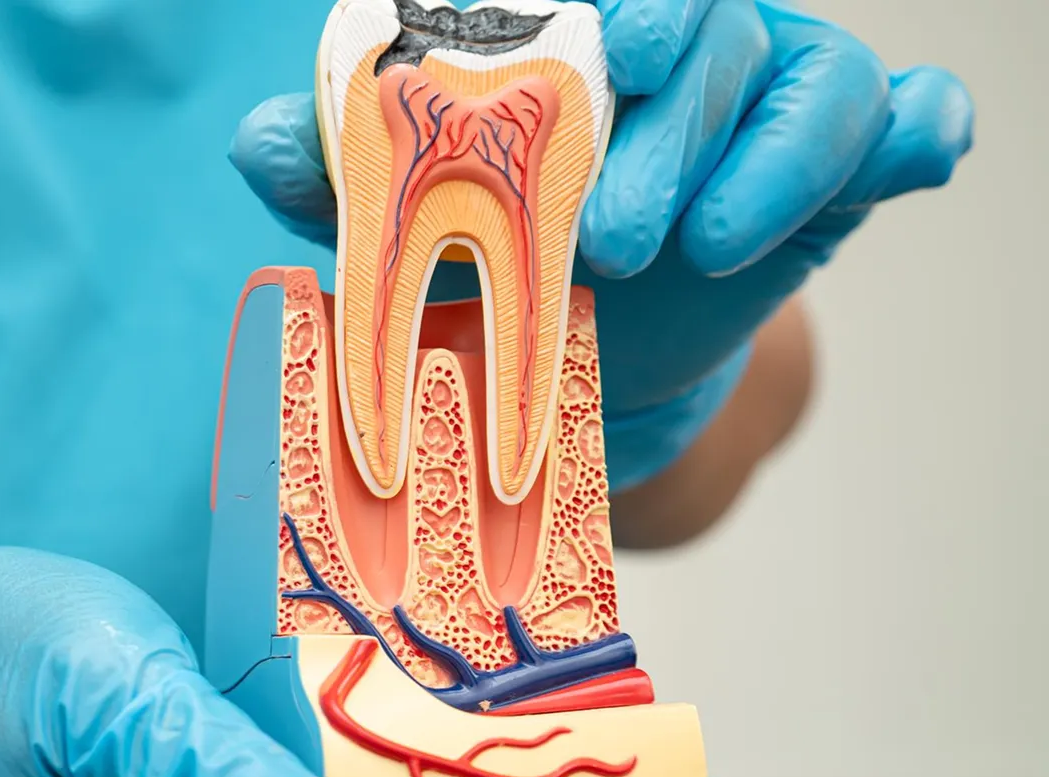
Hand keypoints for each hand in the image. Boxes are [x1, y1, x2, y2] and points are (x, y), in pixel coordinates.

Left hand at [230, 0, 972, 486]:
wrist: (600, 349)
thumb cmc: (504, 262)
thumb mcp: (411, 228)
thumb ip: (341, 175)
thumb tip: (253, 143)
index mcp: (583, 38)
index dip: (611, 6)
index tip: (606, 40)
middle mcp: (686, 48)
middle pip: (709, 34)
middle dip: (666, 125)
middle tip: (608, 228)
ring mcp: (775, 96)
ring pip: (811, 83)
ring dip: (767, 164)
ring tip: (702, 250)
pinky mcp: (849, 160)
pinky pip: (905, 120)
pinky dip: (915, 133)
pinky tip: (907, 160)